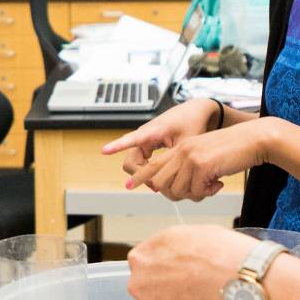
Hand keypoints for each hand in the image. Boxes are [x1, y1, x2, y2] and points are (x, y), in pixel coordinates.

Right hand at [100, 98, 218, 176]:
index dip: (117, 145)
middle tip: (155, 187)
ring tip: (158, 185)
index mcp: (154, 130)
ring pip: (134, 163)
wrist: (194, 112)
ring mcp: (144, 139)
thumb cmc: (191, 123)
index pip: (131, 139)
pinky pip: (140, 161)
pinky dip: (146, 170)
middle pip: (130, 161)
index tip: (104, 150)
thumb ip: (173, 162)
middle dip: (139, 175)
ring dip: (142, 174)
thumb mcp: (186, 144)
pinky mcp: (147, 144)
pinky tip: (157, 177)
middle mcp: (144, 134)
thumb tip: (160, 182)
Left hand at [125, 226, 253, 299]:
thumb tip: (177, 253)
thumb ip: (171, 248)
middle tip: (191, 289)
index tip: (177, 272)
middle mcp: (139, 285)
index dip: (165, 269)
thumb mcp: (187, 233)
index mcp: (142, 258)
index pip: (145, 266)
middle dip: (167, 292)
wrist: (230, 280)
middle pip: (149, 291)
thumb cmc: (215, 254)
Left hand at [126, 118, 280, 201]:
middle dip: (176, 195)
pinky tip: (218, 183)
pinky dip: (208, 192)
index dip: (140, 177)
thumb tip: (175, 191)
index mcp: (180, 148)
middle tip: (197, 191)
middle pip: (161, 185)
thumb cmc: (231, 151)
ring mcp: (190, 157)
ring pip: (178, 191)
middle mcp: (181, 151)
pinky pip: (196, 191)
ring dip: (194, 194)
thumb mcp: (204, 158)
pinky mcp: (201, 164)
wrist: (252, 140)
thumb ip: (188, 170)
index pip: (153, 164)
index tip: (129, 185)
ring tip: (210, 186)